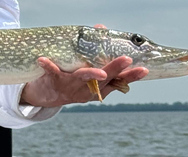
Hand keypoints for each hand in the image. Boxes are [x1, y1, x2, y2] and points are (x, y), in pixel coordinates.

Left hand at [21, 57, 148, 107]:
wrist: (47, 96)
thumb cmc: (71, 79)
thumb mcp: (87, 69)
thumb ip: (97, 52)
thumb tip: (101, 29)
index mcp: (99, 87)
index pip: (119, 81)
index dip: (131, 76)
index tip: (144, 70)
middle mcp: (88, 89)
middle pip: (104, 80)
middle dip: (115, 70)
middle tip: (126, 61)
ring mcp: (72, 87)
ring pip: (83, 79)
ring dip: (91, 74)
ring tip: (100, 72)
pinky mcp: (55, 83)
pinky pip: (53, 73)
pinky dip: (48, 66)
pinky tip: (43, 60)